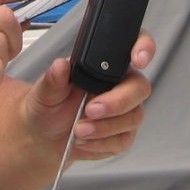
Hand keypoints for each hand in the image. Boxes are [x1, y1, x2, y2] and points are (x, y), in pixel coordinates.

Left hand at [24, 32, 154, 161]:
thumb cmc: (49, 106)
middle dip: (117, 101)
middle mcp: (120, 85)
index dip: (145, 48)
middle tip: (91, 110)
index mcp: (105, 65)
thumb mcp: (45, 90)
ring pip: (133, 116)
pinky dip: (101, 143)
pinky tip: (84, 141)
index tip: (138, 59)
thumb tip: (61, 65)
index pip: (135, 46)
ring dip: (105, 126)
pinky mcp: (123, 134)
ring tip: (79, 130)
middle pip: (140, 87)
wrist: (45, 136)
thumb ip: (54, 78)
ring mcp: (125, 110)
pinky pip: (123, 140)